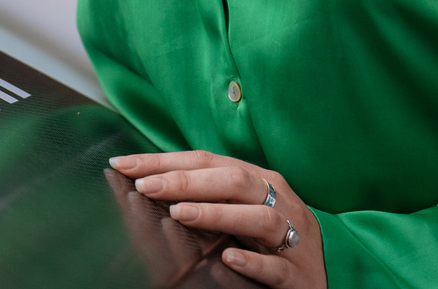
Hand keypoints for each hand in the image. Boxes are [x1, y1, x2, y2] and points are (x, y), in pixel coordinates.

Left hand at [109, 151, 324, 287]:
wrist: (314, 277)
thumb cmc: (267, 238)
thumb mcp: (238, 208)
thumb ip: (206, 194)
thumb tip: (148, 181)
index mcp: (258, 179)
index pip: (206, 161)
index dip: (164, 161)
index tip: (124, 164)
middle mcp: (278, 200)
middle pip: (233, 181)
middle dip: (186, 181)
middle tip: (146, 186)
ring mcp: (292, 236)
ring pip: (258, 218)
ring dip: (218, 214)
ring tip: (181, 214)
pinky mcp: (299, 274)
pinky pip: (277, 267)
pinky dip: (254, 262)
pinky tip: (229, 260)